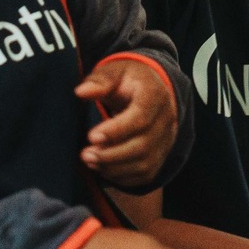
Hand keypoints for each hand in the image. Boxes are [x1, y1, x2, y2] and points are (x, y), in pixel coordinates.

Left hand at [79, 56, 176, 189]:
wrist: (150, 88)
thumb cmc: (128, 79)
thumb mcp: (114, 71)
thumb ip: (99, 81)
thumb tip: (81, 92)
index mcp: (155, 95)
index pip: (141, 118)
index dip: (117, 130)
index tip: (92, 136)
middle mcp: (166, 119)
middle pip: (143, 145)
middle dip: (112, 154)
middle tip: (85, 154)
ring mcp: (167, 139)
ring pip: (145, 163)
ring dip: (115, 168)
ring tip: (90, 162)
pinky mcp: (161, 155)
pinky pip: (145, 174)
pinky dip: (123, 177)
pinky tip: (103, 169)